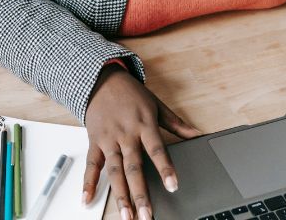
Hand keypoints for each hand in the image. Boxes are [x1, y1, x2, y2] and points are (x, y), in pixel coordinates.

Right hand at [83, 64, 200, 219]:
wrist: (102, 80)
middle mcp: (126, 134)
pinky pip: (92, 164)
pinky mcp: (95, 141)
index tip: (173, 186)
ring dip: (120, 195)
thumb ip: (176, 123)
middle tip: (147, 215)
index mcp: (144, 124)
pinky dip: (88, 182)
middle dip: (141, 193)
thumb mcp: (156, 105)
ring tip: (126, 216)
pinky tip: (86, 199)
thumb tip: (198, 134)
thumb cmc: (132, 93)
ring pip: (114, 171)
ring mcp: (109, 139)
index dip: (165, 168)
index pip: (157, 149)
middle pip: (134, 167)